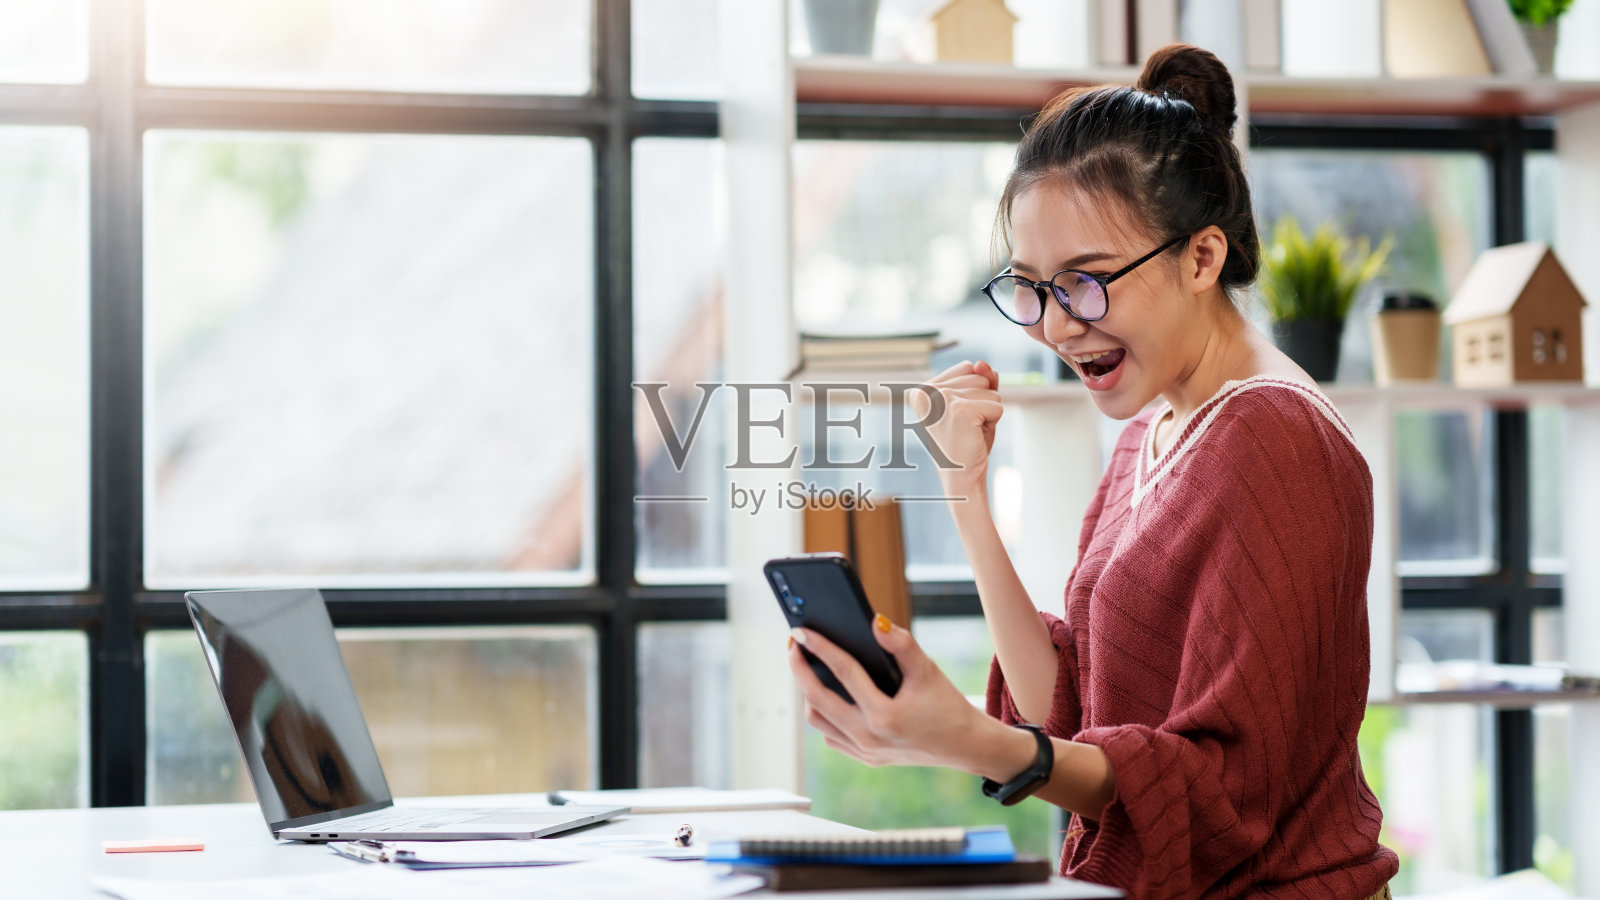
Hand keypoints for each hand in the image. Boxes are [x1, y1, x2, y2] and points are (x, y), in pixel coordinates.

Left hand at [787, 615, 1023, 775]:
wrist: (965, 745)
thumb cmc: (948, 706)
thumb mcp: (928, 670)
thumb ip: (901, 644)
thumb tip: (873, 622)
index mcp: (884, 716)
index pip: (843, 672)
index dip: (819, 647)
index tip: (800, 631)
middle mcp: (869, 738)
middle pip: (817, 699)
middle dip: (800, 669)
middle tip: (793, 645)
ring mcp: (864, 752)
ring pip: (818, 721)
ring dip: (808, 693)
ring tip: (807, 667)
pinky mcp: (865, 758)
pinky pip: (831, 736)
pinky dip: (824, 713)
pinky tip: (828, 693)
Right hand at [909, 361, 1002, 493]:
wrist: (960, 477)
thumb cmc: (966, 442)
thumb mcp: (974, 403)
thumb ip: (981, 379)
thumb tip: (982, 364)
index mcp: (922, 389)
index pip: (968, 368)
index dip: (974, 393)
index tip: (959, 417)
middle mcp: (927, 391)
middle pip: (979, 375)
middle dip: (982, 401)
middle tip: (966, 427)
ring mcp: (942, 399)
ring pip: (990, 389)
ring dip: (987, 412)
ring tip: (970, 431)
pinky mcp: (960, 410)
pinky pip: (997, 404)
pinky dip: (994, 421)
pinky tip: (975, 435)